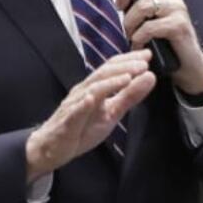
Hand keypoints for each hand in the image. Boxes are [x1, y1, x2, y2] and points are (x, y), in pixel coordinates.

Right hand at [25, 51, 154, 180]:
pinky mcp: (67, 123)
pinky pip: (75, 113)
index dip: (128, 61)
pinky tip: (91, 99)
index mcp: (94, 88)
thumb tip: (149, 77)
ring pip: (91, 90)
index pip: (111, 68)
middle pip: (102, 75)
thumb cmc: (82, 127)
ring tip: (127, 77)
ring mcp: (74, 106)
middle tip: (143, 64)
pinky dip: (83, 105)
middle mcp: (82, 92)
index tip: (147, 55)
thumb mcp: (112, 112)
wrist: (53, 147)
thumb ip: (130, 96)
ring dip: (109, 83)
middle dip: (123, 68)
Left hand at [110, 0, 202, 95]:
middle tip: (118, 8)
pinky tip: (138, 44)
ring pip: (142, 5)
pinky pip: (148, 27)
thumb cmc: (163, 38)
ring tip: (130, 34)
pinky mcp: (179, 25)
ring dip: (129, 22)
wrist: (187, 63)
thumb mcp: (147, 14)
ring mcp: (177, 9)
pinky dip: (138, 37)